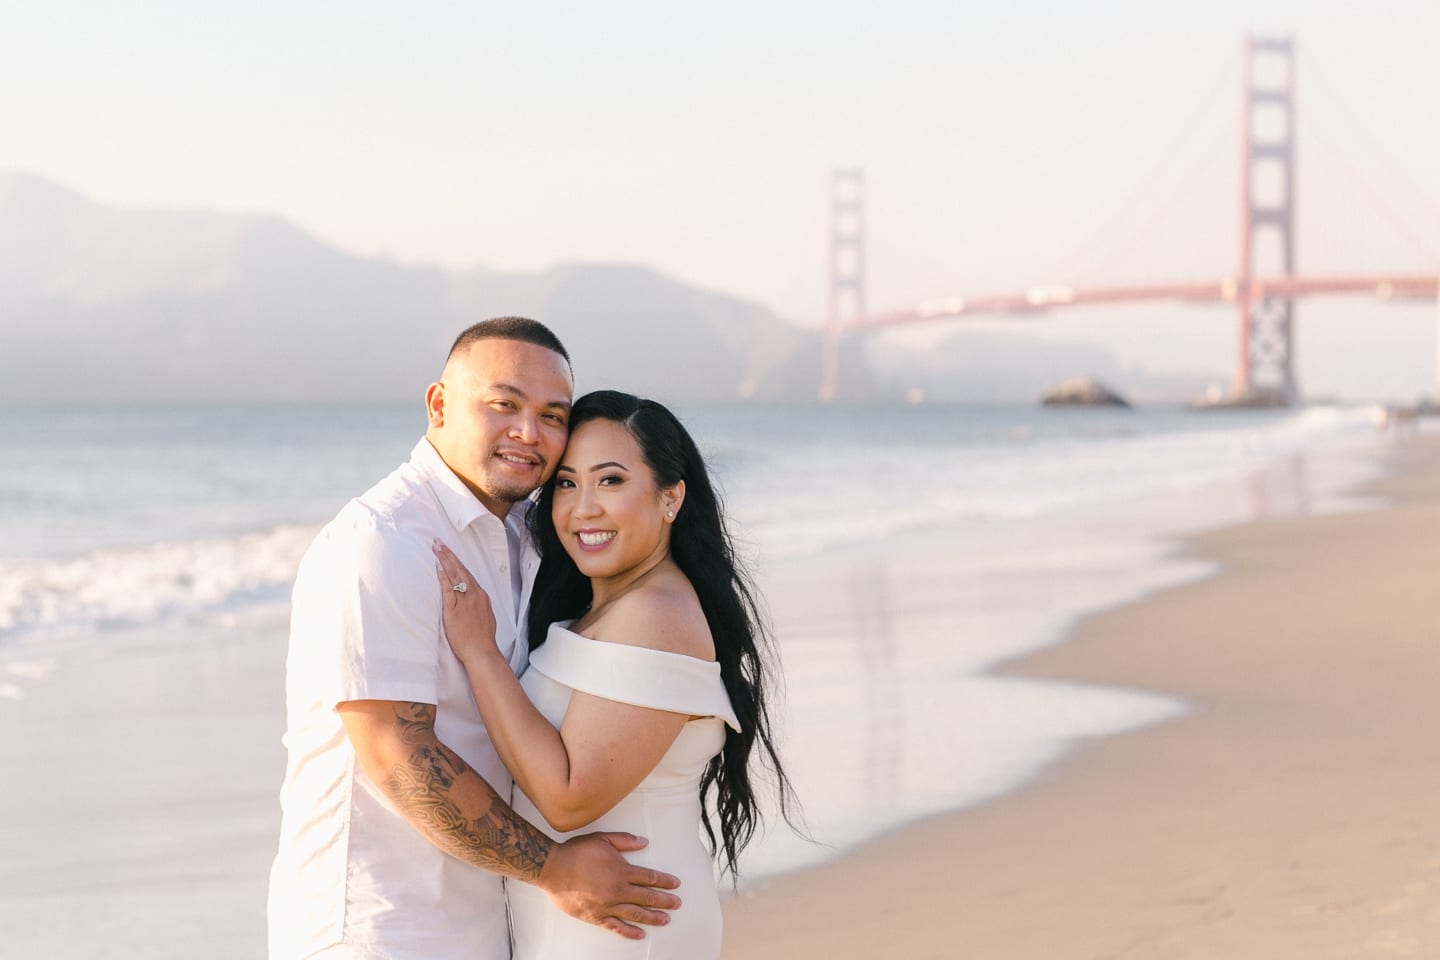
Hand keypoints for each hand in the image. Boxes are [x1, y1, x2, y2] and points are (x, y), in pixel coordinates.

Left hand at [433, 540, 498, 665]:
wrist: (481, 651)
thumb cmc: (482, 639)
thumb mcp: (485, 618)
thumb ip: (478, 607)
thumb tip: (471, 603)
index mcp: (482, 596)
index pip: (468, 574)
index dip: (458, 562)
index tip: (450, 552)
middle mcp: (474, 595)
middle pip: (461, 570)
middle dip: (449, 555)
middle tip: (439, 542)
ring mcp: (465, 601)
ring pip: (454, 575)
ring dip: (444, 561)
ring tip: (436, 549)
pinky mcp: (454, 610)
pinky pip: (448, 589)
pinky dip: (443, 577)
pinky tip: (438, 567)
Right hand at [537, 832, 681, 939]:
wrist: (553, 869)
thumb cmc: (577, 852)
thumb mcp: (602, 839)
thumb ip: (625, 841)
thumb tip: (644, 842)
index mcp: (621, 871)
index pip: (650, 877)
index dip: (665, 881)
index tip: (676, 884)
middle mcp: (618, 890)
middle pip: (647, 897)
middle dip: (665, 901)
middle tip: (677, 904)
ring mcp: (608, 906)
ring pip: (636, 914)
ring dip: (653, 917)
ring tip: (666, 919)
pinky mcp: (596, 917)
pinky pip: (617, 927)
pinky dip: (630, 932)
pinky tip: (640, 934)